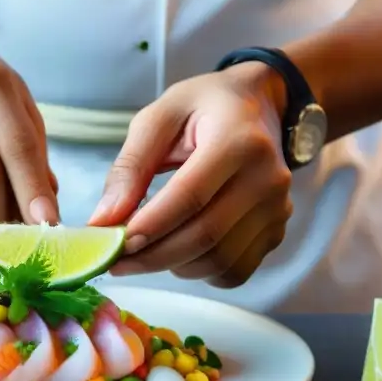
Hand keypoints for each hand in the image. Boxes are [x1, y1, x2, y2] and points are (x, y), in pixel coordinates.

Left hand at [89, 62, 292, 287]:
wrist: (259, 108)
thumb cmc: (204, 108)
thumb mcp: (159, 118)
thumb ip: (130, 166)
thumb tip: (104, 220)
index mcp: (238, 140)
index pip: (190, 196)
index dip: (150, 225)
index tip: (114, 243)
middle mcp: (267, 179)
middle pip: (205, 236)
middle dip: (153, 256)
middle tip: (117, 262)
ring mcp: (278, 209)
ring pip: (219, 261)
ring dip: (173, 266)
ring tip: (146, 252)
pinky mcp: (277, 231)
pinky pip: (235, 271)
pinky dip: (201, 272)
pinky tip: (180, 253)